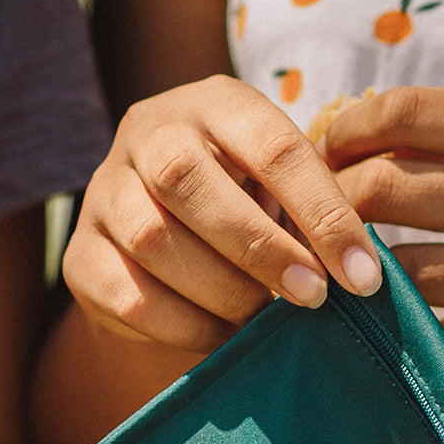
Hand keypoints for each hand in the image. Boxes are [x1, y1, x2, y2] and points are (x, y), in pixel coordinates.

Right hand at [63, 75, 383, 353]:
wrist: (170, 245)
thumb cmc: (252, 208)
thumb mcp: (288, 194)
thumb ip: (318, 217)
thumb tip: (361, 276)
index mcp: (217, 105)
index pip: (273, 146)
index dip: (324, 214)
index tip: (363, 277)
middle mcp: (150, 133)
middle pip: (189, 180)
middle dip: (261, 248)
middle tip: (313, 298)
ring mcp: (104, 191)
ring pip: (152, 238)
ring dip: (223, 290)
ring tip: (266, 319)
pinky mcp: (79, 255)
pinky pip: (127, 295)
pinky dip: (185, 327)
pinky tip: (225, 338)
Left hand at [324, 88, 443, 443]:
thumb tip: (385, 150)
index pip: (406, 115)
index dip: (343, 134)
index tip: (321, 157)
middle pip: (386, 194)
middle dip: (334, 211)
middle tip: (316, 232)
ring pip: (407, 276)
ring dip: (365, 283)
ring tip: (346, 290)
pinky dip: (408, 343)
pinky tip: (394, 341)